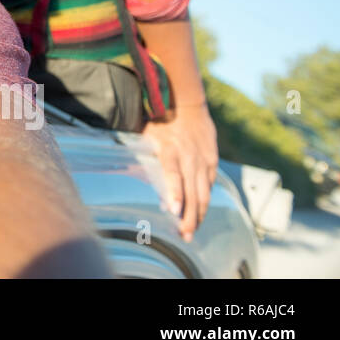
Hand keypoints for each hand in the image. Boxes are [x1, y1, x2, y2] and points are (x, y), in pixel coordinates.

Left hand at [142, 102, 218, 241]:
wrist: (187, 104)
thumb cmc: (160, 121)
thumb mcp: (146, 135)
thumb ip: (142, 156)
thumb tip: (127, 174)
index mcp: (170, 150)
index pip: (173, 175)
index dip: (174, 193)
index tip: (174, 211)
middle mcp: (189, 158)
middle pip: (192, 192)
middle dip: (189, 216)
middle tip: (184, 235)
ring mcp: (203, 160)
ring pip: (204, 193)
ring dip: (198, 214)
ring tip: (191, 231)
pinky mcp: (212, 161)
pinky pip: (209, 185)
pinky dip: (204, 200)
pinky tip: (199, 213)